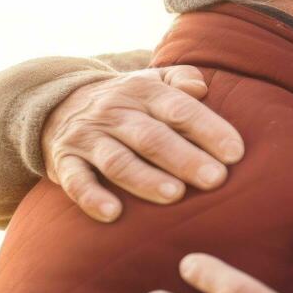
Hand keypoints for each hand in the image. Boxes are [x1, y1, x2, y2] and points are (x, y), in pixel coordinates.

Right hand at [42, 66, 243, 222]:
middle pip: (152, 137)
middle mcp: (114, 112)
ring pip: (118, 160)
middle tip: (215, 179)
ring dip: (145, 179)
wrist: (57, 104)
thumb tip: (201, 87)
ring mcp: (88, 138)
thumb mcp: (152, 82)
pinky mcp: (64, 162)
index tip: (235, 153)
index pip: (179, 109)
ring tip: (174, 195)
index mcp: (143, 91)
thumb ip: (180, 79)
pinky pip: (75, 181)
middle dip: (185, 158)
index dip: (209, 129)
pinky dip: (92, 197)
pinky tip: (113, 214)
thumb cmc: (127, 102)